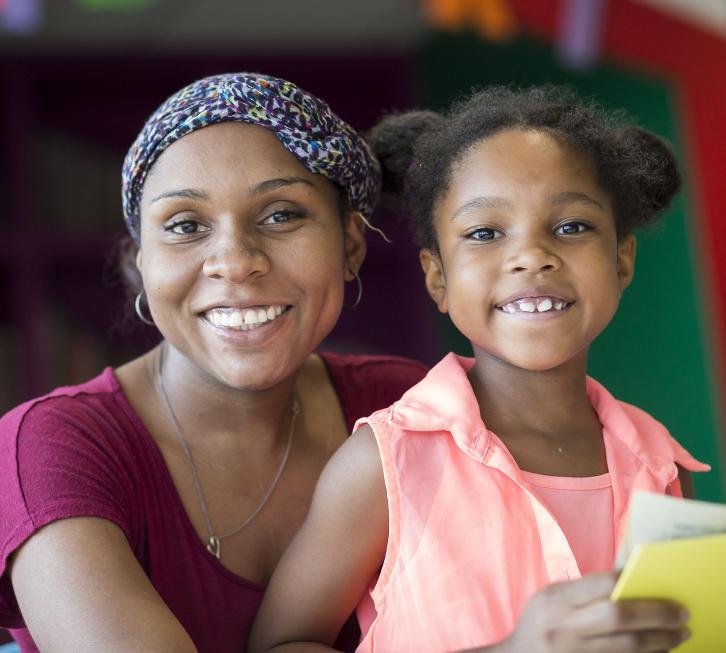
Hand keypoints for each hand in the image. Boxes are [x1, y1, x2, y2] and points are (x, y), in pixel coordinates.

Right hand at [500, 572, 689, 652]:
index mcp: (555, 600)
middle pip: (619, 616)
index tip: (654, 579)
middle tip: (681, 612)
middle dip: (656, 614)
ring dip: (661, 640)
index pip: (600, 584)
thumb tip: (626, 574)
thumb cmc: (538, 624)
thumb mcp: (550, 598)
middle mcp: (565, 627)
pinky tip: (661, 651)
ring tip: (680, 633)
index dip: (631, 580)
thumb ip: (583, 589)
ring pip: (629, 647)